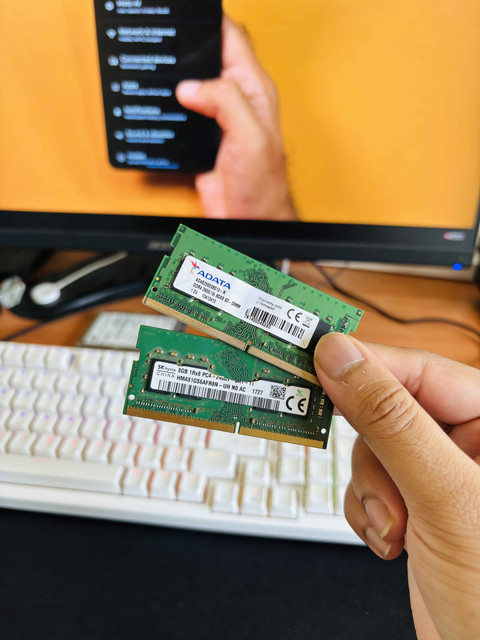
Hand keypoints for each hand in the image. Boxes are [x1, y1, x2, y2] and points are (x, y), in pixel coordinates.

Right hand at [175, 15, 295, 220]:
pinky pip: (183, 111)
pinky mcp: (202, 137)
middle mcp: (236, 100)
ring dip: (177, 76)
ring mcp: (218, 119)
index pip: (232, 39)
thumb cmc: (263, 185)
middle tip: (166, 37)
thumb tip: (191, 86)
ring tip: (158, 64)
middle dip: (188, 45)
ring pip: (193, 82)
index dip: (211, 21)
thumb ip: (226, 102)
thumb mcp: (250, 137)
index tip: (187, 13)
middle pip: (209, 56)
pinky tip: (161, 102)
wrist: (249, 220)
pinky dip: (170, 105)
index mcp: (254, 90)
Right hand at [314, 333, 479, 639]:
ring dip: (372, 493)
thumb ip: (391, 421)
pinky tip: (391, 540)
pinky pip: (370, 483)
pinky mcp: (418, 503)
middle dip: (375, 456)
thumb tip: (342, 360)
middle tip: (373, 481)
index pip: (423, 371)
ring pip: (374, 450)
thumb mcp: (444, 496)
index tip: (319, 359)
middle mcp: (471, 443)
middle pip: (390, 411)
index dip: (369, 364)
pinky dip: (367, 511)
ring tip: (395, 529)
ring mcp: (442, 474)